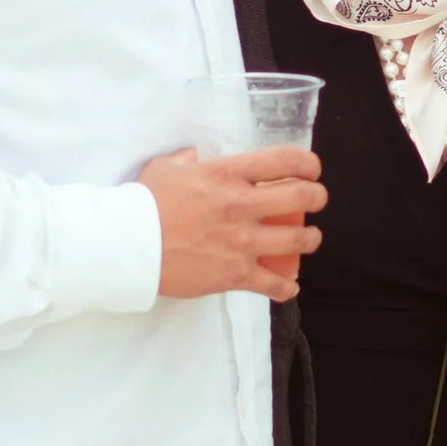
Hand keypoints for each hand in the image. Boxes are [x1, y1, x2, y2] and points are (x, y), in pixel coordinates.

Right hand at [140, 145, 323, 301]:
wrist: (128, 246)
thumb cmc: (143, 205)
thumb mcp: (164, 170)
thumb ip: (186, 161)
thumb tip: (196, 158)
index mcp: (226, 174)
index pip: (283, 160)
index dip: (308, 163)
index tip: (312, 169)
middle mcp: (241, 205)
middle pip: (302, 197)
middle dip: (318, 198)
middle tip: (316, 201)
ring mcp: (241, 242)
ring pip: (298, 240)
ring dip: (310, 239)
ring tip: (308, 239)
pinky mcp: (235, 274)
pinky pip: (274, 284)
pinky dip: (286, 286)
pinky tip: (289, 286)